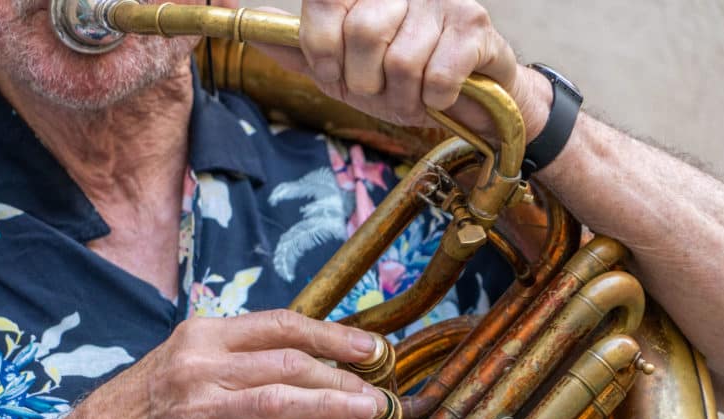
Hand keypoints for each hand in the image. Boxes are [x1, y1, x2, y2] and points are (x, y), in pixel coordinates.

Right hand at [46, 310, 385, 418]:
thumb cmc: (140, 408)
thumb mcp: (181, 362)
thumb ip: (232, 355)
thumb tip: (297, 357)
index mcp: (202, 336)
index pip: (280, 325)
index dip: (331, 334)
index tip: (368, 346)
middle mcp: (200, 366)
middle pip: (288, 363)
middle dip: (341, 376)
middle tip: (376, 390)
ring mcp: (195, 411)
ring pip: (277, 401)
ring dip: (329, 407)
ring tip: (365, 413)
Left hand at [255, 0, 550, 141]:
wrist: (467, 103)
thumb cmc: (400, 82)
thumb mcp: (342, 71)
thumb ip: (300, 50)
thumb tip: (249, 29)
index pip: (325, 0)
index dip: (321, 45)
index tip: (332, 70)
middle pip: (363, 30)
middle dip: (364, 80)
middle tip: (379, 89)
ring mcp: (442, 2)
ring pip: (401, 60)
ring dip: (402, 97)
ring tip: (411, 96)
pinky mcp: (475, 27)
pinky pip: (436, 77)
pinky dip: (433, 100)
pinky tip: (441, 95)